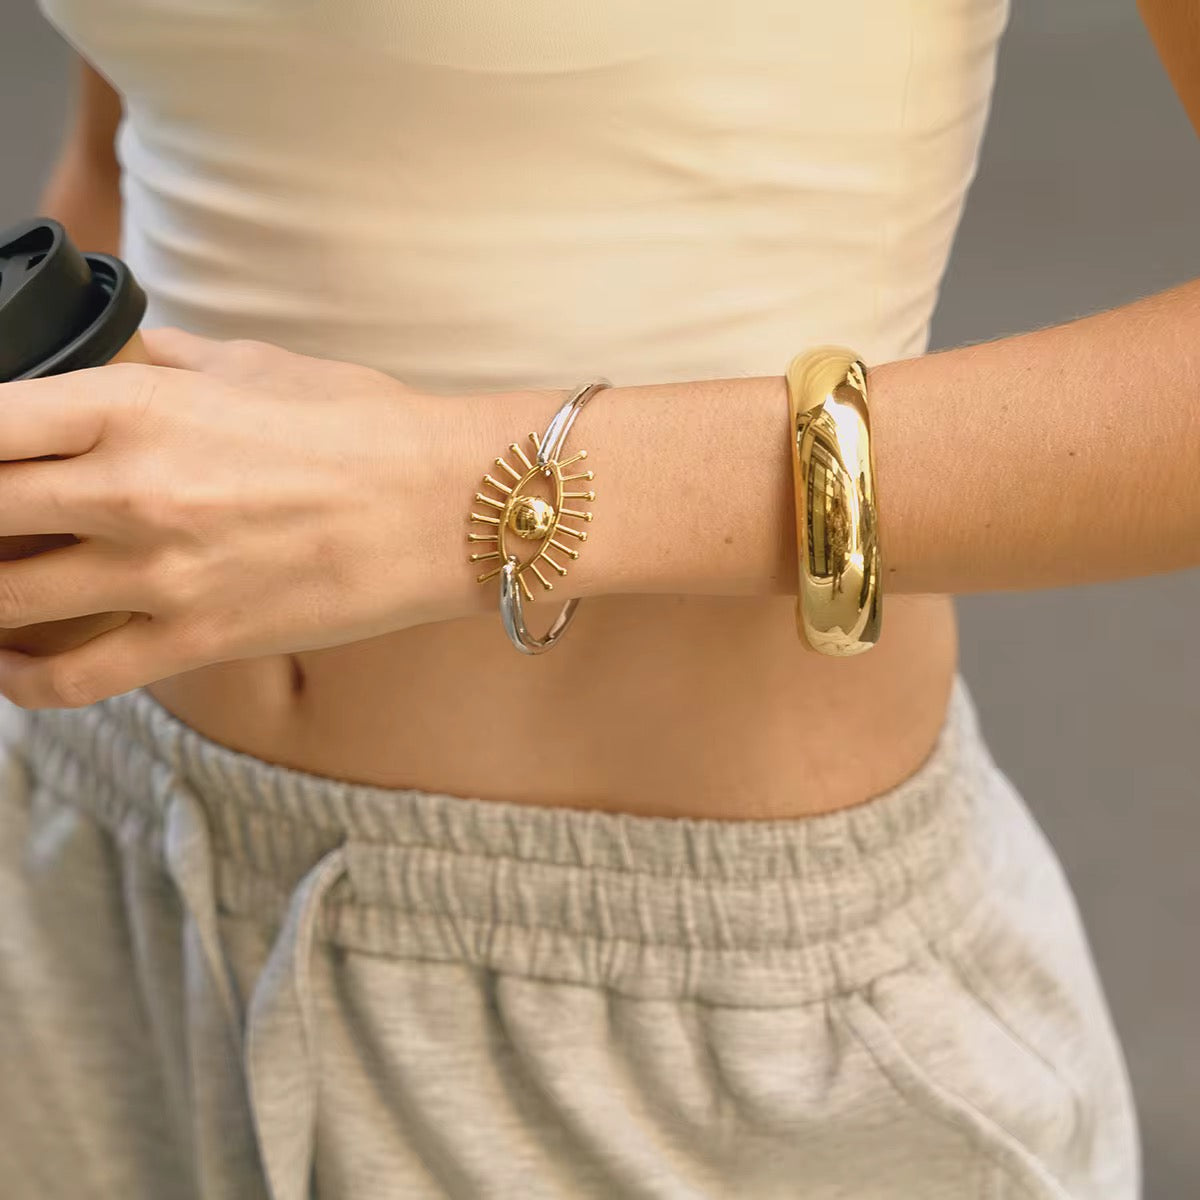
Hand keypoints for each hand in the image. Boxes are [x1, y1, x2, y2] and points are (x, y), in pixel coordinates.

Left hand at [0, 329, 483, 708]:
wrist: (447, 505)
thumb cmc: (364, 425)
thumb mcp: (252, 364)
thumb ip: (160, 361)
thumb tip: (110, 360)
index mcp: (136, 405)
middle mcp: (131, 490)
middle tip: (1, 520)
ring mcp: (161, 574)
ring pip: (2, 600)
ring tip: (1, 580)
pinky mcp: (198, 639)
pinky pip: (71, 678)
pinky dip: (19, 678)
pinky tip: (7, 662)